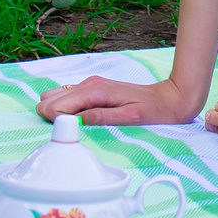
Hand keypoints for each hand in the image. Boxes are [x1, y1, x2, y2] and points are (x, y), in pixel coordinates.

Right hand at [37, 73, 203, 125]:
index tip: (72, 132)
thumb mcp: (129, 118)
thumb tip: (73, 121)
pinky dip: (67, 110)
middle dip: (53, 117)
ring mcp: (88, 86)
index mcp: (94, 90)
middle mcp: (88, 84)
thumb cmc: (152, 110)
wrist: (169, 99)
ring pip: (53, 98)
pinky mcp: (92, 90)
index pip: (53, 106)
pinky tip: (84, 118)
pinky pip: (66, 99)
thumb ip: (100, 117)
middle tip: (74, 129)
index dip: (57, 122)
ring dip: (59, 113)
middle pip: (48, 100)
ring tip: (80, 124)